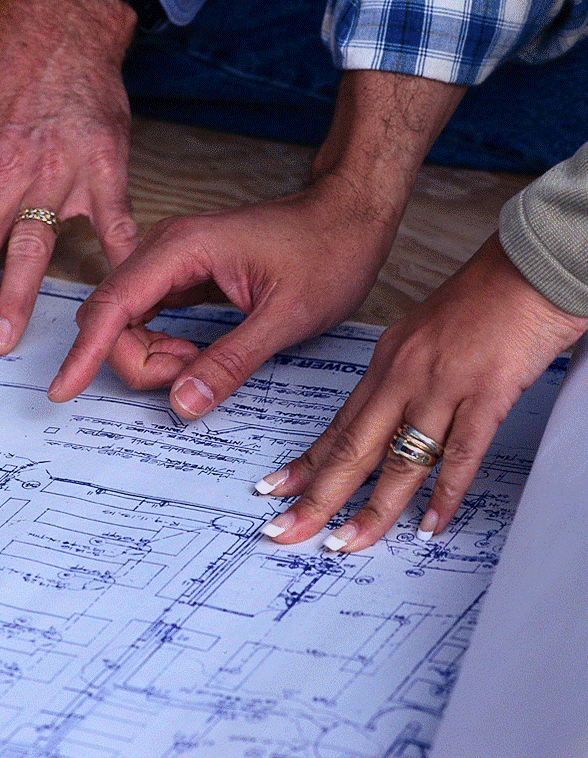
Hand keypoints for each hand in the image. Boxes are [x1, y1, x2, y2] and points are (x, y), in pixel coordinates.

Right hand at [48, 172, 401, 413]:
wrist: (352, 214)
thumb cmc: (328, 251)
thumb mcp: (285, 318)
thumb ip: (229, 363)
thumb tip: (181, 404)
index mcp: (181, 248)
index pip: (113, 307)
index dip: (85, 352)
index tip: (63, 389)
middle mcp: (164, 249)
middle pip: (111, 317)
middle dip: (136, 360)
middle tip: (191, 378)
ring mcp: (170, 260)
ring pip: (127, 320)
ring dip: (151, 355)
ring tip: (202, 365)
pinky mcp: (182, 273)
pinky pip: (149, 316)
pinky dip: (162, 345)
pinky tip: (193, 356)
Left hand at [257, 235, 587, 551]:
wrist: (532, 265)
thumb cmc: (486, 299)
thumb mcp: (426, 337)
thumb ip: (407, 378)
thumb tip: (393, 419)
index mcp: (386, 363)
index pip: (339, 425)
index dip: (306, 463)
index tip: (276, 491)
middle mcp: (403, 376)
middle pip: (352, 448)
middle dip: (316, 496)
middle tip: (285, 530)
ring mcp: (443, 386)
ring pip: (399, 459)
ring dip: (372, 508)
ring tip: (346, 543)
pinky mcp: (486, 392)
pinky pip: (460, 452)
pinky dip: (444, 494)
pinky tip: (430, 524)